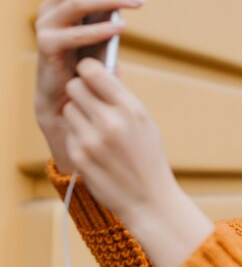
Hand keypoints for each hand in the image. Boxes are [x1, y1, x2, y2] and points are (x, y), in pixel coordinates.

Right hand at [34, 0, 144, 172]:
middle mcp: (53, 9)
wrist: (70, 109)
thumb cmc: (89, 69)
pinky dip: (97, 30)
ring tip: (138, 1)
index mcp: (68, 2)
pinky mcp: (46, 50)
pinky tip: (121, 27)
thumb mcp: (104, 38)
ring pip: (77, 2)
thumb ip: (110, 15)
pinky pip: (71, 35)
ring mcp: (46, 28)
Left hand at [63, 58, 212, 266]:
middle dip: (81, 91)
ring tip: (95, 126)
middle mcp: (109, 121)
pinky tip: (94, 146)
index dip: (88, 69)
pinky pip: (69, 131)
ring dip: (78, 113)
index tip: (91, 74)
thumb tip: (106, 68)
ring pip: (69, 109)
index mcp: (130, 108)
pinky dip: (78, 134)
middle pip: (74, 86)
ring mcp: (92, 140)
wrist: (148, 198)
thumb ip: (123, 97)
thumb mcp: (145, 122)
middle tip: (91, 100)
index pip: (93, 71)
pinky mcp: (79, 156)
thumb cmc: (149, 157)